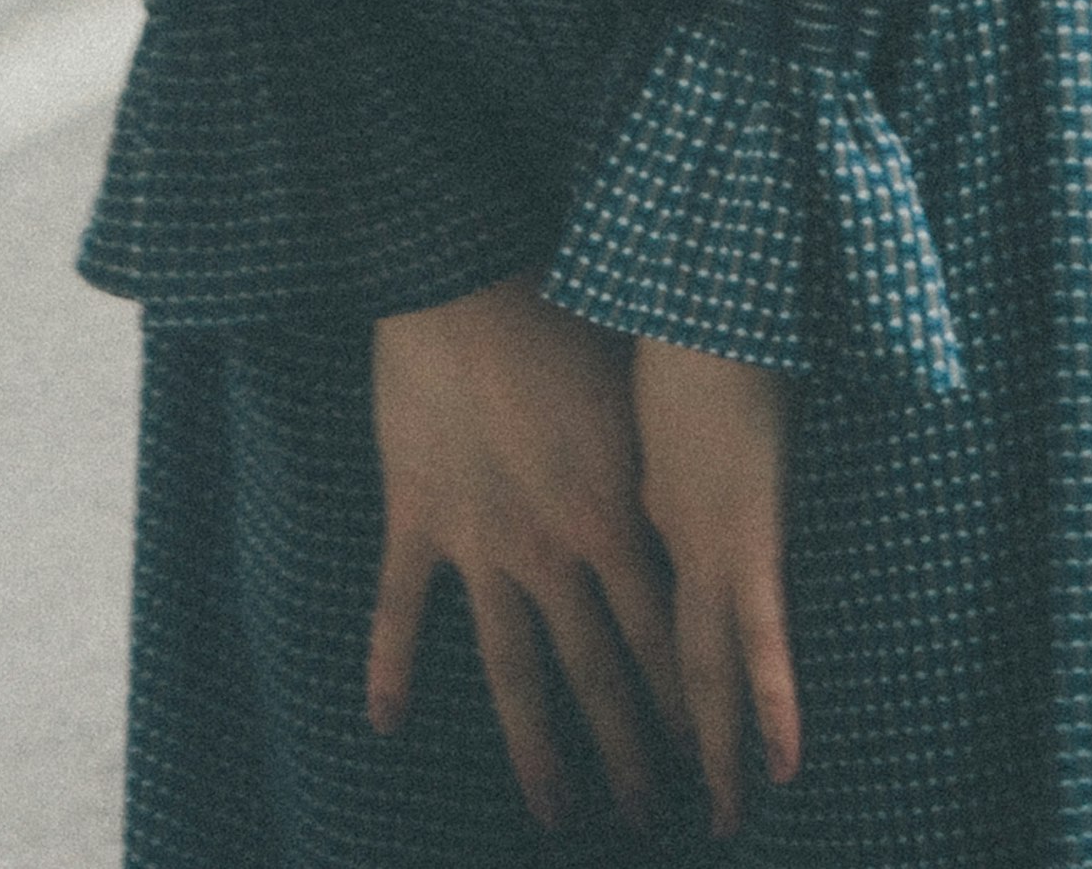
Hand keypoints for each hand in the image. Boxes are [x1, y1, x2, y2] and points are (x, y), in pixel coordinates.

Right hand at [365, 276, 675, 833]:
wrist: (460, 277)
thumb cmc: (556, 310)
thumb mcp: (630, 385)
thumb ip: (657, 453)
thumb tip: (704, 482)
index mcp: (612, 515)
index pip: (662, 635)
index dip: (686, 704)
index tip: (706, 762)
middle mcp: (552, 549)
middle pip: (599, 673)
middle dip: (629, 753)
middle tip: (646, 819)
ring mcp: (480, 543)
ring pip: (513, 669)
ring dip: (537, 750)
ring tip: (557, 815)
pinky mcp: (417, 519)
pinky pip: (401, 609)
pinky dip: (390, 668)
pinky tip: (385, 727)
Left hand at [624, 337, 801, 836]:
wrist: (694, 286)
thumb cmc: (680, 316)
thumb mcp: (660, 380)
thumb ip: (669, 426)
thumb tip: (679, 434)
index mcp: (651, 499)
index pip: (657, 609)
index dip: (660, 672)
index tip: (658, 725)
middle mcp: (670, 535)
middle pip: (677, 658)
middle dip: (681, 739)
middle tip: (677, 812)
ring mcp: (706, 541)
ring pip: (708, 668)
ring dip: (718, 749)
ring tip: (725, 819)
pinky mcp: (745, 535)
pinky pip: (762, 639)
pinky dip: (773, 704)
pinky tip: (782, 768)